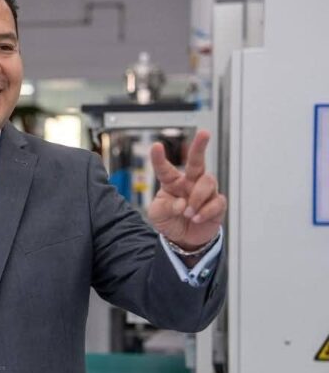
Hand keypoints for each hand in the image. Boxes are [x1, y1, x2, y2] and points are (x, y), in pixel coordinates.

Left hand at [148, 130, 226, 250]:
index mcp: (172, 182)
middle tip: (204, 133)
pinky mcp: (217, 204)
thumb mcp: (157, 214)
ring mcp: (205, 192)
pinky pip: (216, 202)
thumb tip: (182, 203)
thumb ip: (165, 207)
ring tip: (188, 213)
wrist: (183, 239)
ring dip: (197, 198)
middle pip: (197, 161)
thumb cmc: (169, 220)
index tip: (156, 146)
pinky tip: (197, 218)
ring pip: (208, 182)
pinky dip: (205, 211)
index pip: (164, 168)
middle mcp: (190, 182)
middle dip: (200, 146)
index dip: (159, 158)